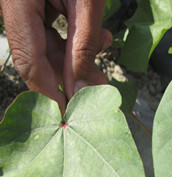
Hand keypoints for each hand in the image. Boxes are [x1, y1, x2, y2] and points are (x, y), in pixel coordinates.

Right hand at [0, 0, 111, 114]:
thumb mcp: (88, 3)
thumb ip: (83, 47)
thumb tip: (79, 91)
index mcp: (16, 1)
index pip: (28, 61)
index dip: (48, 93)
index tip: (67, 114)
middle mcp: (13, 6)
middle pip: (38, 57)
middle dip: (72, 75)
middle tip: (98, 87)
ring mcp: (23, 6)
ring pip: (47, 46)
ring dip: (78, 56)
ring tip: (103, 53)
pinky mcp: (35, 4)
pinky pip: (51, 32)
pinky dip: (75, 40)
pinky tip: (99, 37)